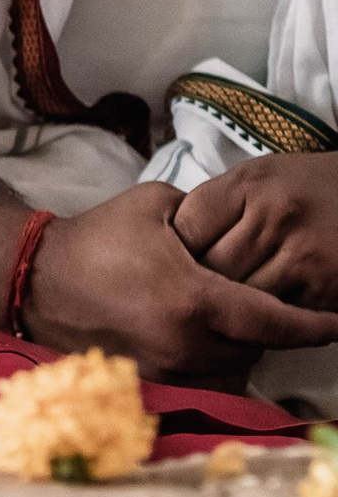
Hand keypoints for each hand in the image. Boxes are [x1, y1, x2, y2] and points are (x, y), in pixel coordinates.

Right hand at [27, 179, 337, 381]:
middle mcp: (182, 344)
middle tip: (271, 307)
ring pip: (230, 373)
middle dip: (269, 331)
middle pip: (255, 349)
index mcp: (192, 299)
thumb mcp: (158, 206)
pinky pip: (199, 384)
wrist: (34, 277)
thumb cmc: (96, 238)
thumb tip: (241, 229)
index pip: (273, 322)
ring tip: (233, 325)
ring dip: (240, 351)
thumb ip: (209, 217)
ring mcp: (163, 370)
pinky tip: (207, 345)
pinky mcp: (145, 384)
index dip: (313, 325)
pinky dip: (212, 368)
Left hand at [172, 152, 337, 309]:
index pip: (185, 226)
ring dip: (232, 307)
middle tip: (195, 295)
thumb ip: (221, 206)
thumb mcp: (266, 178)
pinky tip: (268, 311)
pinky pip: (276, 314)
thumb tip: (173, 245)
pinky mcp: (324, 286)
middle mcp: (273, 213)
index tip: (174, 263)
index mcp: (250, 182)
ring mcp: (302, 252)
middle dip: (199, 286)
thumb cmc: (314, 190)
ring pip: (238, 298)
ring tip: (230, 306)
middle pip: (207, 268)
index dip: (176, 252)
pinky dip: (268, 317)